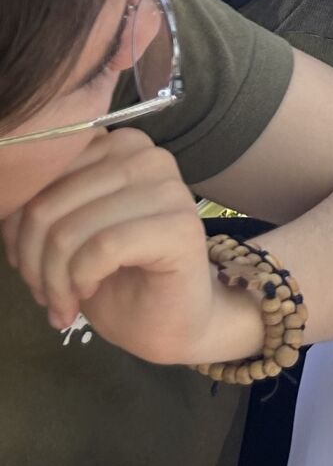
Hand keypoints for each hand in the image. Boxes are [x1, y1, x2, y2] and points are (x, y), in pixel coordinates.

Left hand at [0, 128, 256, 364]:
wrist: (169, 321)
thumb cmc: (116, 276)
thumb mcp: (65, 230)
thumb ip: (42, 202)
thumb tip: (3, 197)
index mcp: (118, 144)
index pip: (41, 172)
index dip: (17, 223)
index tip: (21, 260)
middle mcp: (147, 156)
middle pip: (50, 203)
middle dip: (32, 260)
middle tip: (41, 294)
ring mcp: (169, 189)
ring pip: (72, 229)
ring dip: (54, 279)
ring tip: (60, 302)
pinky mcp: (181, 227)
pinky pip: (103, 249)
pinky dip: (81, 280)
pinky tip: (87, 293)